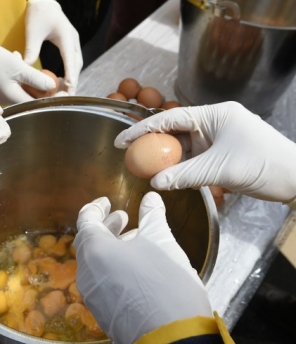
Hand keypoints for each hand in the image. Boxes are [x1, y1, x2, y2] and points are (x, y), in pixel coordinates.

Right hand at [0, 32, 56, 104]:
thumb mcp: (18, 67)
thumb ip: (36, 79)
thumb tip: (52, 87)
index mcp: (14, 98)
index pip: (40, 103)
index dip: (54, 97)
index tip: (65, 91)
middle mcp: (7, 101)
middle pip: (32, 97)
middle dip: (44, 87)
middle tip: (53, 77)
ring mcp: (0, 95)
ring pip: (23, 89)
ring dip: (30, 78)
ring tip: (28, 64)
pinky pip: (14, 84)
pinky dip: (19, 75)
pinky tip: (15, 60)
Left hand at [23, 0, 82, 94]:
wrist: (44, 2)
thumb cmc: (38, 14)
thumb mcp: (32, 31)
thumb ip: (31, 49)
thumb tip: (26, 68)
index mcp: (66, 36)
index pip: (70, 59)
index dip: (71, 74)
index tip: (70, 87)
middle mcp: (73, 40)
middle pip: (77, 65)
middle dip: (73, 81)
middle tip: (67, 97)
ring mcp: (73, 42)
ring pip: (77, 64)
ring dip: (73, 78)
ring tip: (65, 93)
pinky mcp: (70, 45)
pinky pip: (73, 62)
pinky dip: (70, 73)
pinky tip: (62, 82)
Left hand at [74, 192, 211, 343]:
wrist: (170, 336)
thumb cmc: (164, 282)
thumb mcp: (161, 241)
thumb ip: (152, 216)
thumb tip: (150, 199)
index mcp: (94, 250)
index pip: (86, 220)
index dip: (96, 208)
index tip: (106, 202)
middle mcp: (86, 272)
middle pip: (88, 242)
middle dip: (106, 227)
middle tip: (123, 218)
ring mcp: (92, 294)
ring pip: (95, 263)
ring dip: (111, 247)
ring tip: (134, 240)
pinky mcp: (102, 311)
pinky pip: (101, 282)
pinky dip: (112, 267)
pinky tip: (134, 268)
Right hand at [115, 101, 295, 204]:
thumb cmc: (266, 164)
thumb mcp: (221, 169)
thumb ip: (185, 175)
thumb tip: (155, 183)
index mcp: (215, 115)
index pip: (171, 118)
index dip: (144, 129)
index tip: (123, 140)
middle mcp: (214, 123)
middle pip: (174, 132)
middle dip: (152, 145)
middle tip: (131, 157)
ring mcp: (217, 139)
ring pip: (182, 148)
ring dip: (166, 160)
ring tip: (146, 171)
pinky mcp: (219, 154)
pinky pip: (193, 159)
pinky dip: (180, 169)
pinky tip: (168, 178)